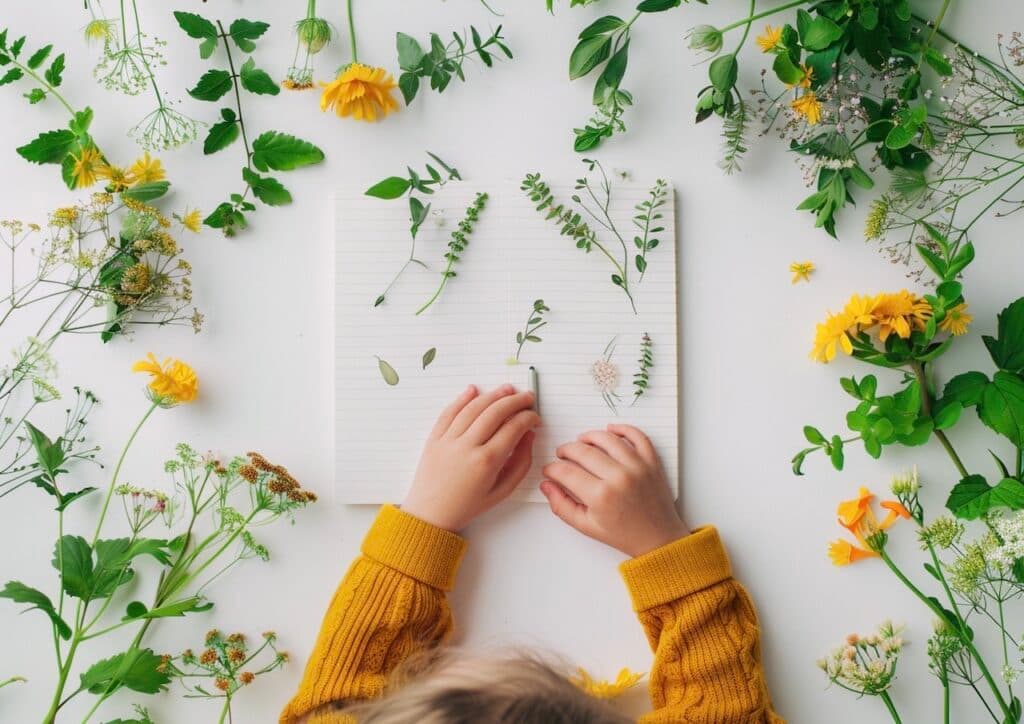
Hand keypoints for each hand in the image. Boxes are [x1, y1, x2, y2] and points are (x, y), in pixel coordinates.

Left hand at [403, 384, 539, 531]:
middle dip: (515, 401)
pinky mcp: (434, 438)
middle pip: (496, 412)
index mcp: (487, 461)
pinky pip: (449, 412)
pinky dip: (462, 398)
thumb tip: (529, 436)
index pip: (514, 427)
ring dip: (493, 395)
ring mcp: (448, 440)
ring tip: (506, 390)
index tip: (534, 417)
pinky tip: (474, 390)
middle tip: (526, 397)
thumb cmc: (468, 506)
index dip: (528, 418)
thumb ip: (521, 463)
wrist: (431, 514)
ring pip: (473, 407)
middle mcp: (467, 446)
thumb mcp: (502, 491)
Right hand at [539, 424, 687, 556]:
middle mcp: (619, 477)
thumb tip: (547, 485)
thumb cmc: (624, 534)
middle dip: (566, 450)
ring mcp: (637, 467)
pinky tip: (610, 430)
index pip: (566, 472)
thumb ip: (562, 506)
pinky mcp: (651, 462)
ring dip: (589, 436)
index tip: (550, 470)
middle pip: (583, 451)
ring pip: (607, 438)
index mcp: (601, 496)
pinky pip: (637, 436)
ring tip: (581, 441)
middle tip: (562, 454)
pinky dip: (622, 428)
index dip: (552, 469)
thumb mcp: (586, 526)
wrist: (658, 538)